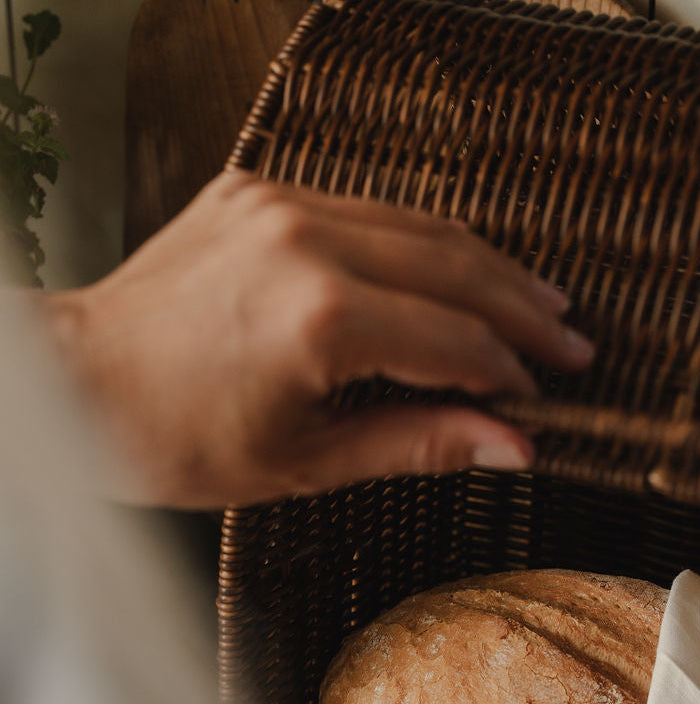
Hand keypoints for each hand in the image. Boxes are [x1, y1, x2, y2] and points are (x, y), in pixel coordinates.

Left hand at [40, 171, 591, 507]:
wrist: (74, 385)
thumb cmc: (175, 439)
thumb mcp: (309, 462)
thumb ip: (421, 443)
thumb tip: (512, 448)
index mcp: (319, 320)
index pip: (456, 340)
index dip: (509, 373)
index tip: (542, 397)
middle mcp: (306, 242)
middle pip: (457, 269)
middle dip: (524, 311)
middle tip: (573, 342)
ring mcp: (282, 205)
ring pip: (423, 228)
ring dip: (489, 268)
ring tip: (540, 301)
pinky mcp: (262, 191)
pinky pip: (373, 211)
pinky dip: (426, 244)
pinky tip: (461, 268)